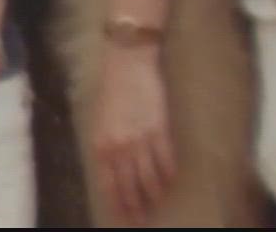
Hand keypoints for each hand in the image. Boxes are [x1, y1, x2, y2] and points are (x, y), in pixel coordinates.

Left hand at [91, 45, 176, 222]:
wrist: (127, 60)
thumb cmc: (111, 88)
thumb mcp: (99, 120)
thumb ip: (106, 147)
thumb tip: (115, 170)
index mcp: (101, 145)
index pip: (110, 185)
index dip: (119, 205)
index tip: (125, 219)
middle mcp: (119, 147)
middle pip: (132, 187)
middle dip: (139, 208)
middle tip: (146, 221)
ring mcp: (141, 140)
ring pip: (151, 179)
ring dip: (157, 198)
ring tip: (162, 211)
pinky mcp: (160, 130)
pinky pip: (167, 161)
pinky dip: (172, 177)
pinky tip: (176, 188)